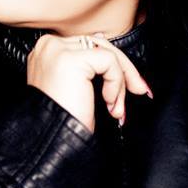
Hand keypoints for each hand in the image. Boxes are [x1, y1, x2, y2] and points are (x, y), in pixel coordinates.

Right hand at [27, 31, 151, 133]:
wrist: (53, 142)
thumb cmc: (64, 123)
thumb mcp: (78, 89)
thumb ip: (91, 69)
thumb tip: (118, 60)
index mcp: (47, 51)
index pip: (90, 46)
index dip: (114, 67)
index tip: (132, 85)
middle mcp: (48, 46)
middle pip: (100, 45)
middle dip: (124, 71)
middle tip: (140, 90)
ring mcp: (57, 50)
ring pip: (107, 53)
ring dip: (120, 82)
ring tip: (117, 108)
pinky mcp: (70, 59)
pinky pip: (109, 61)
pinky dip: (116, 84)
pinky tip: (108, 103)